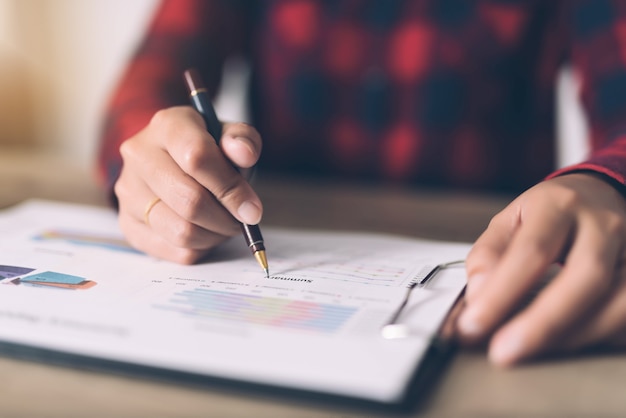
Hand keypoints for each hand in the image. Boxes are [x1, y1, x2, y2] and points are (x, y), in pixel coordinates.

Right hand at [114, 106, 262, 263]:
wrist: (172, 162)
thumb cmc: (207, 149)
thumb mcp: (229, 137)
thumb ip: (243, 141)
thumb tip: (244, 154)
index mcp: (167, 125)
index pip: (197, 158)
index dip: (230, 188)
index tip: (252, 209)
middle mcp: (139, 156)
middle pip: (190, 201)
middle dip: (226, 219)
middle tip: (242, 221)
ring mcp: (128, 191)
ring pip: (182, 231)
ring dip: (215, 236)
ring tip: (225, 225)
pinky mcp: (129, 224)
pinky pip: (174, 251)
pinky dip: (200, 248)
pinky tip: (206, 232)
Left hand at [459, 173, 625, 365]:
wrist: (597, 195)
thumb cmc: (547, 214)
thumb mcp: (508, 221)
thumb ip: (488, 256)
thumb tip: (478, 298)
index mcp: (558, 205)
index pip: (533, 251)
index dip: (502, 292)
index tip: (474, 324)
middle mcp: (603, 224)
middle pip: (586, 275)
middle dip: (544, 322)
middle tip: (504, 351)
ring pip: (620, 300)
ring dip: (574, 335)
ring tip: (532, 351)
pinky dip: (600, 336)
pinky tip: (568, 343)